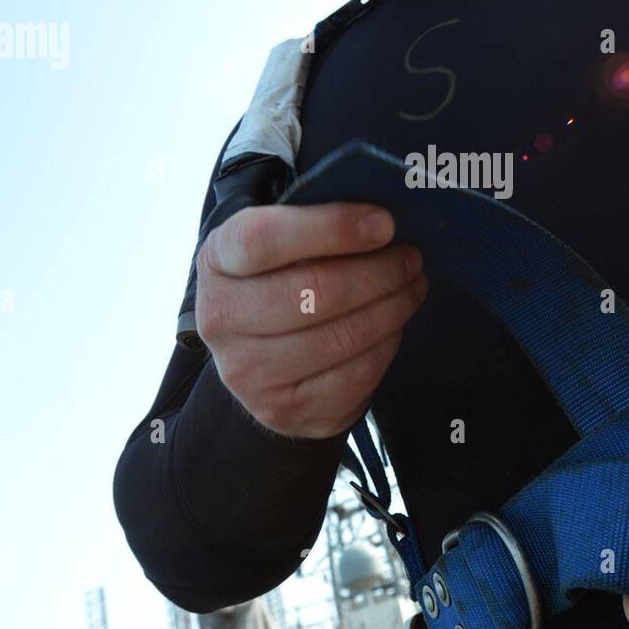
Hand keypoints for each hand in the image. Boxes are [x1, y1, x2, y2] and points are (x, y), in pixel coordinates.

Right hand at [195, 202, 426, 438]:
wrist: (258, 362)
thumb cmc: (279, 282)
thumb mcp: (277, 246)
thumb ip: (313, 224)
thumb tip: (382, 219)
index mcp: (216, 260)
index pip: (264, 238)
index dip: (331, 227)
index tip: (384, 223)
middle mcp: (221, 318)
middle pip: (316, 291)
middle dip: (380, 271)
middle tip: (411, 257)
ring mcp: (249, 372)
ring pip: (343, 335)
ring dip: (393, 305)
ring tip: (412, 284)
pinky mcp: (285, 409)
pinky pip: (357, 373)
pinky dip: (387, 344)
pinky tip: (394, 324)